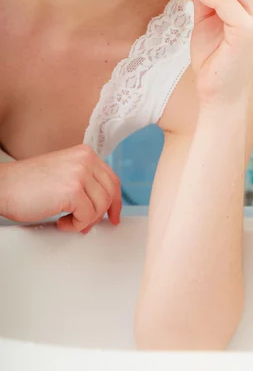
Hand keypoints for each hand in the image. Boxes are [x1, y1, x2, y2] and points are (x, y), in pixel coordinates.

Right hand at [0, 145, 121, 232]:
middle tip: (85, 224)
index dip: (115, 201)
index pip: (112, 179)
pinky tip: (61, 222)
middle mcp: (85, 160)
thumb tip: (102, 205)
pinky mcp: (72, 191)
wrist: (4, 186)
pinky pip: (86, 216)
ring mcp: (80, 174)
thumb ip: (84, 181)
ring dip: (84, 221)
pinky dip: (75, 225)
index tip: (114, 215)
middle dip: (99, 214)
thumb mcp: (64, 173)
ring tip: (67, 220)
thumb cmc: (27, 184)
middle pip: (110, 194)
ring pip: (100, 207)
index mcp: (85, 153)